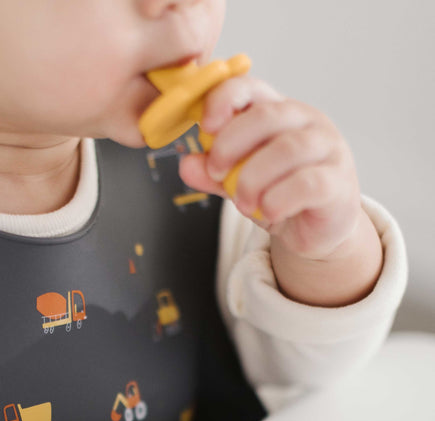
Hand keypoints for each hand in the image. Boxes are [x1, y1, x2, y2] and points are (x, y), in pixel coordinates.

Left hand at [179, 75, 362, 260]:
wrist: (320, 229)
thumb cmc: (281, 195)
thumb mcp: (240, 182)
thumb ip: (214, 173)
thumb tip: (186, 164)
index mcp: (278, 112)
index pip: (251, 87)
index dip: (224, 99)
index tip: (204, 127)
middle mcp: (305, 122)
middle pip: (266, 116)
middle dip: (231, 144)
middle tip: (216, 173)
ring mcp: (327, 149)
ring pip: (287, 150)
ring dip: (254, 178)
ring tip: (242, 202)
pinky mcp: (338, 182)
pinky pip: (308, 183)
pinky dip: (279, 199)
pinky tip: (268, 211)